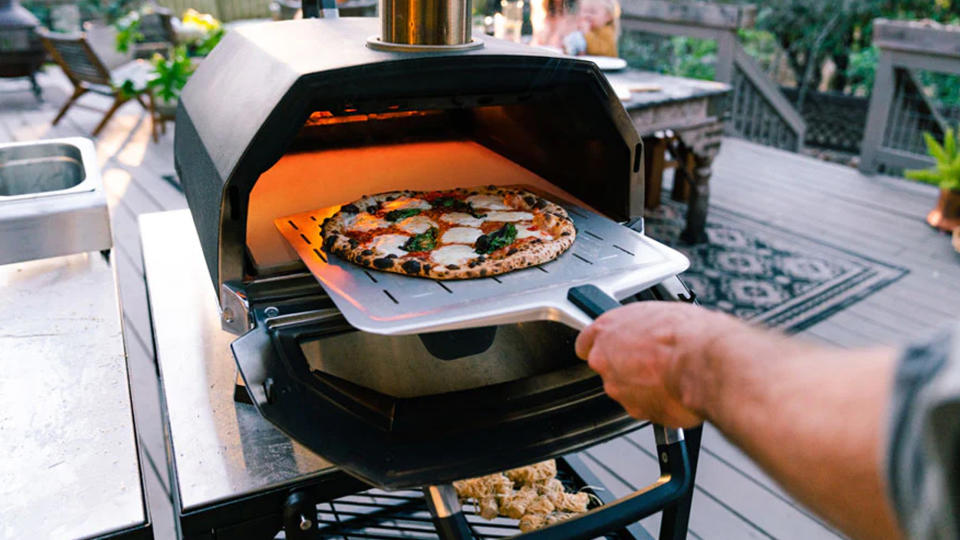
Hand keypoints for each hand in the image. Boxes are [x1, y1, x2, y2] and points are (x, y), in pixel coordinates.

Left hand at [575, 302, 733, 427]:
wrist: (705, 364)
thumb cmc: (688, 334)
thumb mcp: (662, 312)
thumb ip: (643, 325)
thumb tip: (650, 328)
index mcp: (606, 331)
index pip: (585, 342)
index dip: (601, 346)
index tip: (609, 347)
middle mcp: (606, 362)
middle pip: (609, 368)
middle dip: (628, 366)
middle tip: (654, 360)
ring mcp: (619, 389)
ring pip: (627, 389)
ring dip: (644, 385)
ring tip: (670, 375)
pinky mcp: (637, 411)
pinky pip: (645, 406)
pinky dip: (658, 401)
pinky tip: (675, 390)